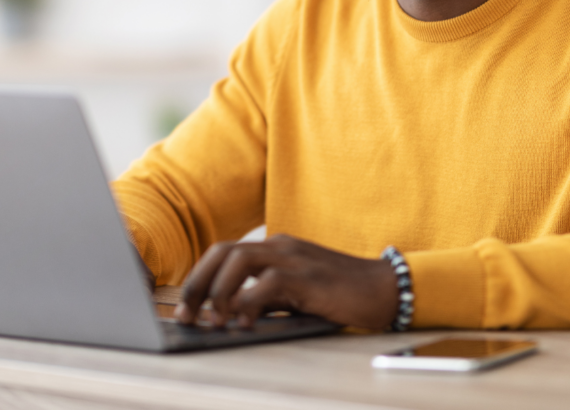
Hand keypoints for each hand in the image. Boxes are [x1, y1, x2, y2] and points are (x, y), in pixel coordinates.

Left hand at [174, 234, 398, 329]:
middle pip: (223, 252)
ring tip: (212, 320)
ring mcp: (294, 258)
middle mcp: (280, 246)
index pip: (224, 253)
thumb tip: (228, 314)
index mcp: (275, 247)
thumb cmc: (339, 294)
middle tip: (187, 314)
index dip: (199, 278)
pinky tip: (243, 323)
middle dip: (198, 283)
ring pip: (239, 260)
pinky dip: (248, 302)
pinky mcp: (307, 276)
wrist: (383, 288)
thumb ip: (265, 297)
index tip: (186, 307)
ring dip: (218, 291)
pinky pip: (267, 283)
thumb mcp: (295, 293)